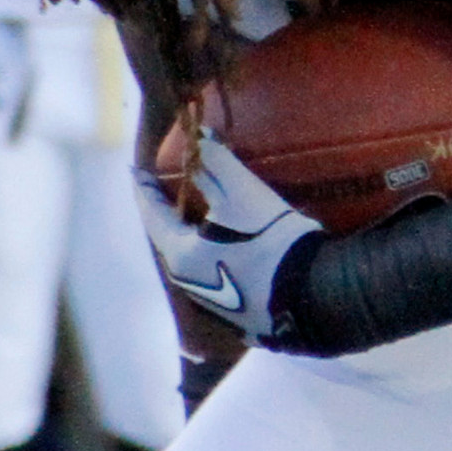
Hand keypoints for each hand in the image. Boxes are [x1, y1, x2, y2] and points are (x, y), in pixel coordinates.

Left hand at [136, 135, 323, 345]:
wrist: (314, 293)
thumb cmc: (268, 239)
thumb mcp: (239, 192)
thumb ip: (213, 162)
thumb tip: (197, 138)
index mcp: (179, 255)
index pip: (152, 214)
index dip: (144, 188)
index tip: (137, 169)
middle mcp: (187, 283)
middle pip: (170, 239)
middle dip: (168, 213)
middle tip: (166, 190)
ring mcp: (212, 303)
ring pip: (192, 259)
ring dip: (191, 235)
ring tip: (195, 214)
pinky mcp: (237, 312)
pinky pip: (215, 274)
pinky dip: (212, 253)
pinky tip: (223, 244)